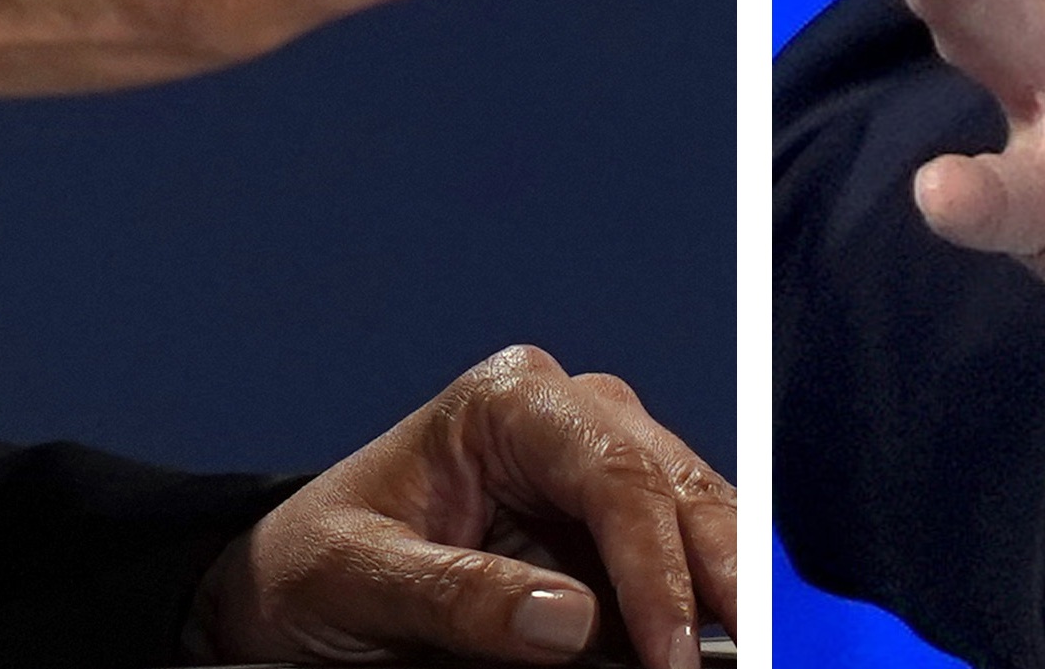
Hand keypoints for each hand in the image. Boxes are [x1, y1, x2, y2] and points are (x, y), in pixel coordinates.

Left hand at [185, 345, 734, 666]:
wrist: (294, 585)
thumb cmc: (315, 563)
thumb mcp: (363, 579)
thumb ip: (461, 597)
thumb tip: (571, 623)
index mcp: (509, 401)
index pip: (612, 472)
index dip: (655, 567)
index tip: (668, 656)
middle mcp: (571, 420)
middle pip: (677, 487)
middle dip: (720, 572)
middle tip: (749, 654)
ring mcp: (600, 475)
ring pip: (698, 519)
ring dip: (724, 589)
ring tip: (746, 654)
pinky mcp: (609, 538)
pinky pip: (678, 562)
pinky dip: (699, 606)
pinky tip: (711, 647)